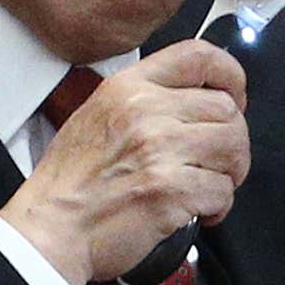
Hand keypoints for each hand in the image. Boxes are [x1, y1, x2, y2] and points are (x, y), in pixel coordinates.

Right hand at [0, 40, 250, 284]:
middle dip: (233, 140)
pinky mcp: (170, 191)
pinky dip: (219, 206)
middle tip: (220, 163)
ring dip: (231, 172)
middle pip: (226, 109)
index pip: (199, 55)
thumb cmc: (72, 179)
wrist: (50, 228)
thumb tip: (196, 102)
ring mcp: (159, 150)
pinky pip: (222, 190)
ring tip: (211, 186)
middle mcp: (146, 111)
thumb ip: (144, 100)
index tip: (235, 99)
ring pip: (233, 147)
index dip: (230, 76)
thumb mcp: (98, 114)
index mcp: (129, 87)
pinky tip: (200, 213)